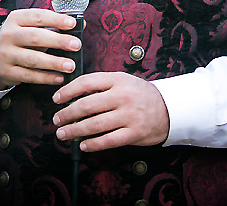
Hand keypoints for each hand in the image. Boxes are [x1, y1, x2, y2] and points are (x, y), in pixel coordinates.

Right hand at [0, 9, 80, 89]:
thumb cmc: (20, 39)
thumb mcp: (30, 27)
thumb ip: (53, 25)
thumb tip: (80, 23)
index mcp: (15, 19)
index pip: (37, 16)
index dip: (55, 19)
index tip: (72, 23)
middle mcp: (8, 35)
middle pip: (35, 37)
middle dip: (58, 41)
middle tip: (77, 45)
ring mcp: (6, 54)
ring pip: (32, 59)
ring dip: (54, 62)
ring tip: (71, 65)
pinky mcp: (7, 71)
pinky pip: (29, 76)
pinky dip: (46, 78)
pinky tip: (59, 78)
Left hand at [52, 72, 169, 150]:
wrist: (170, 108)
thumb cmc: (139, 94)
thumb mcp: (122, 80)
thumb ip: (100, 84)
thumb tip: (71, 94)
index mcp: (117, 80)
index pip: (85, 82)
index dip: (67, 91)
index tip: (56, 99)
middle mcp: (122, 97)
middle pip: (86, 106)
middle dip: (66, 114)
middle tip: (56, 120)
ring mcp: (129, 116)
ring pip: (94, 125)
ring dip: (74, 130)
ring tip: (63, 133)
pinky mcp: (134, 133)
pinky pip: (108, 141)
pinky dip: (92, 144)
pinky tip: (82, 145)